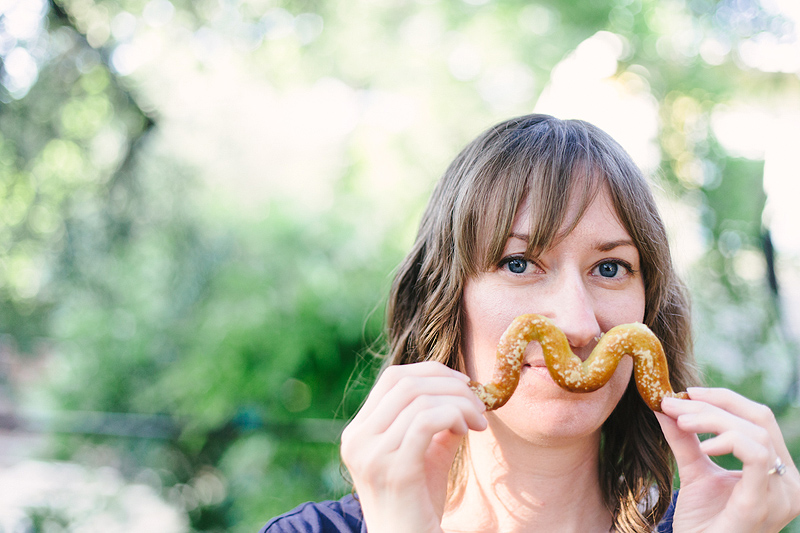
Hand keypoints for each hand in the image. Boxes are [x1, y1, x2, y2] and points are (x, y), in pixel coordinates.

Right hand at [340, 361, 487, 532]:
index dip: (432, 371)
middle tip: (478, 402)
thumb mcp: (424, 455)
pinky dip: (454, 416)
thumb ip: (435, 423)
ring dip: (459, 402)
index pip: (392, 377)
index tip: (463, 383)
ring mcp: (372, 455)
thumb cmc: (419, 504)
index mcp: (358, 431)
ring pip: (420, 399)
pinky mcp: (395, 469)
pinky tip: (467, 430)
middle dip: (450, 385)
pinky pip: (427, 421)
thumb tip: (460, 392)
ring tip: (478, 421)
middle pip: (406, 383)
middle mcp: (357, 439)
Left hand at [657, 387, 799, 532]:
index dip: (724, 399)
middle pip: (759, 420)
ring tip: (680, 421)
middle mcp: (789, 482)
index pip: (759, 419)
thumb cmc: (703, 522)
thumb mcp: (694, 471)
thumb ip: (685, 439)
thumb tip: (665, 404)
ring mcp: (780, 494)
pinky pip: (756, 456)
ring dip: (712, 419)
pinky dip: (728, 440)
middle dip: (713, 404)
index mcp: (778, 472)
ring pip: (755, 432)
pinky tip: (704, 446)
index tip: (687, 393)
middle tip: (675, 402)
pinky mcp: (761, 503)